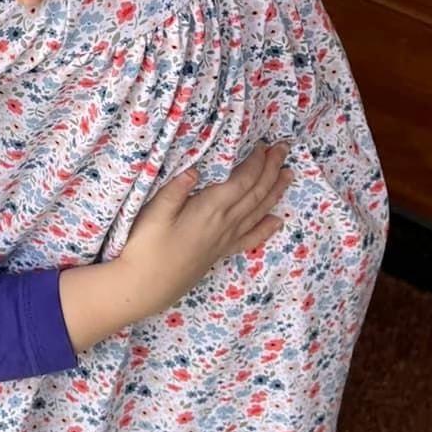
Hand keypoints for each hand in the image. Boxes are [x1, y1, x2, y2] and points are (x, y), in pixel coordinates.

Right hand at [57, 144, 290, 351]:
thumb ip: (174, 190)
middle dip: (271, 170)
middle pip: (256, 193)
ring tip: (287, 175)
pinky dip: (266, 227)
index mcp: (209, 209)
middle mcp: (224, 223)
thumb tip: (195, 169)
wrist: (146, 286)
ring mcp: (224, 239)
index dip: (257, 162)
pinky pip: (250, 237)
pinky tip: (276, 220)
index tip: (266, 145)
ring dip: (274, 192)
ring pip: (258, 211)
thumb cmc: (145, 247)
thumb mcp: (153, 214)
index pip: (242, 181)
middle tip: (284, 150)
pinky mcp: (220, 252)